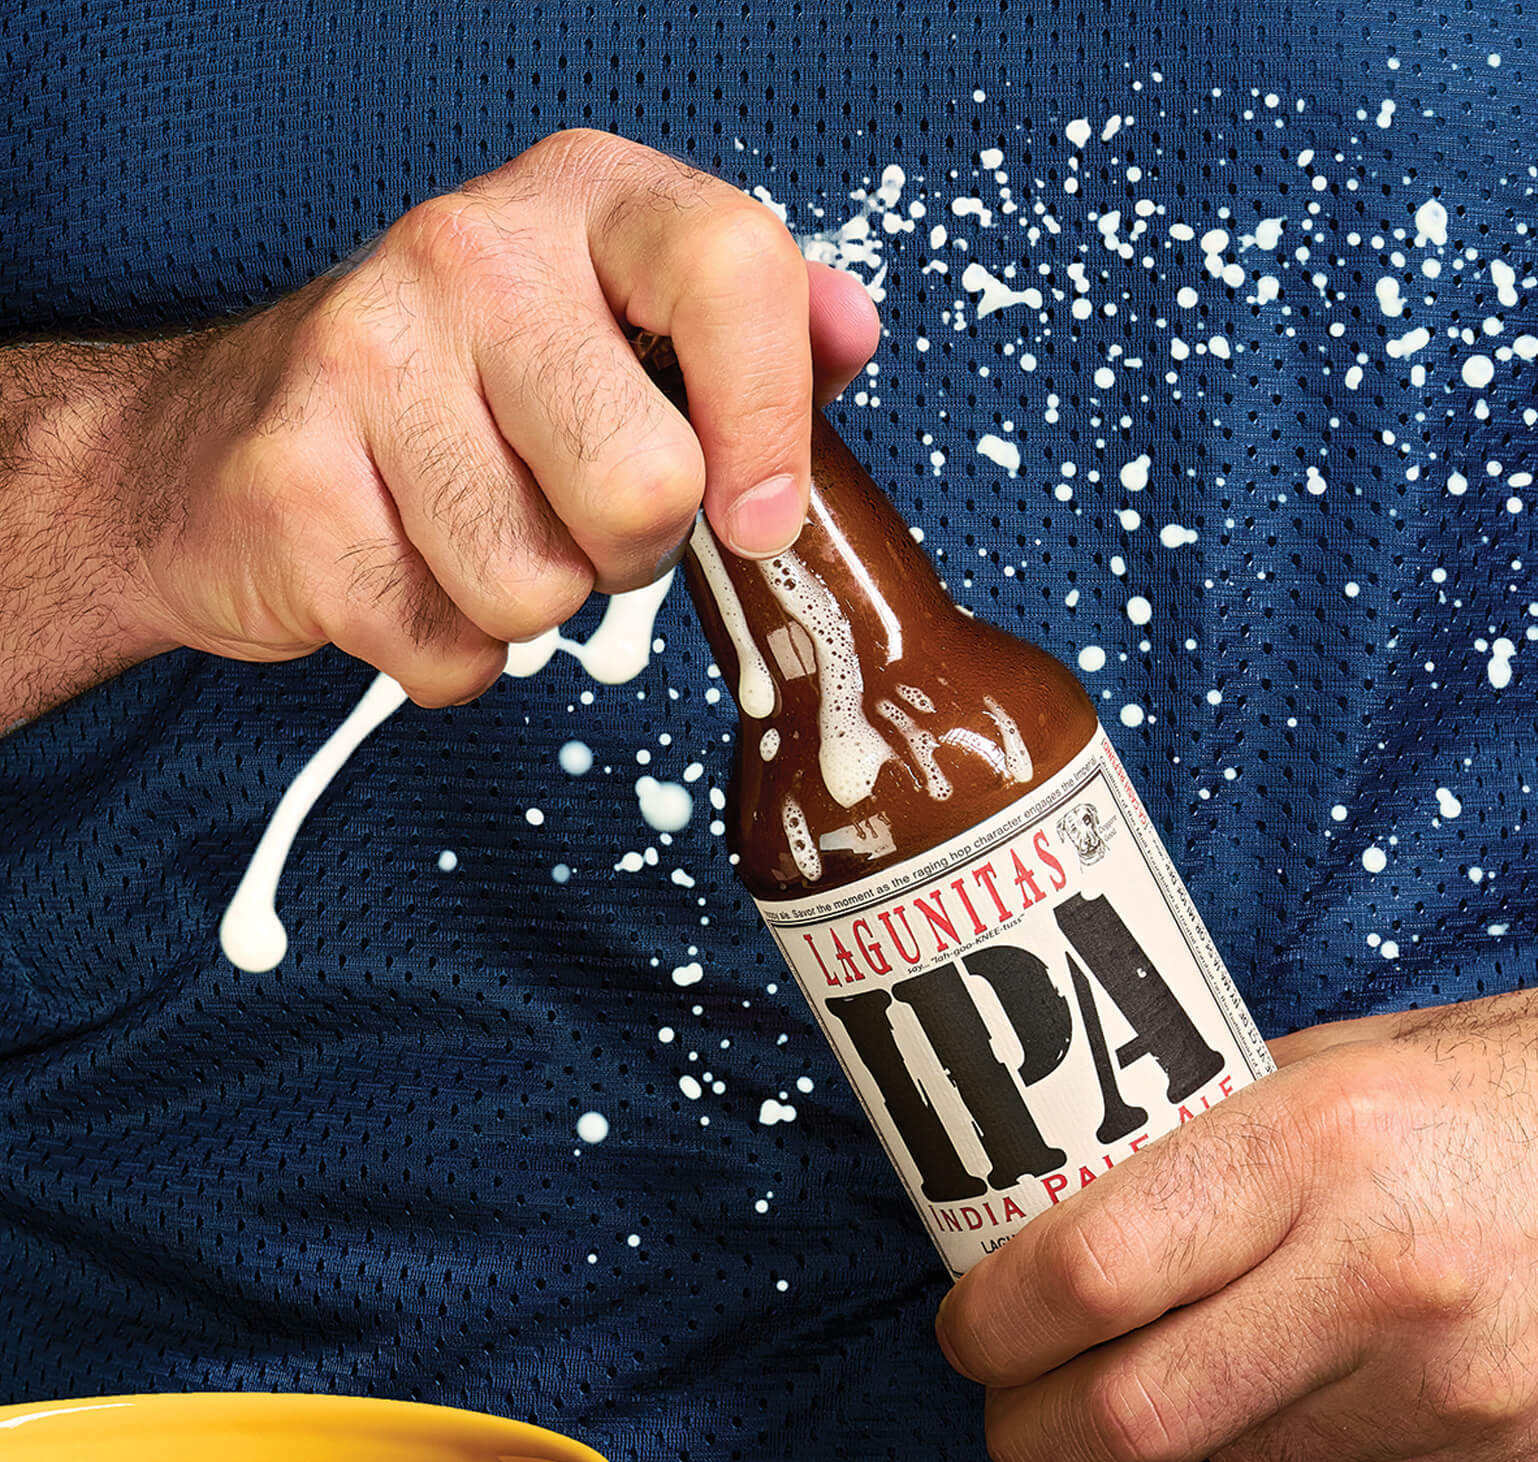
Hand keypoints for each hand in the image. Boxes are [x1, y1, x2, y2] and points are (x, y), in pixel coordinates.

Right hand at [2, 130, 877, 721]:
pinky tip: (404, 572)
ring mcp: (363, 360)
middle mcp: (467, 253)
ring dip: (525, 607)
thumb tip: (850, 329)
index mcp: (580, 201)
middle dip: (629, 549)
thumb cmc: (456, 397)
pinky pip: (447, 652)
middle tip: (571, 514)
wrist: (219, 442)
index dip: (771, 422)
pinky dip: (444, 654)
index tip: (760, 517)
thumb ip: (746, 337)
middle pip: (643, 483)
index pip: (731, 270)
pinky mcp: (293, 485)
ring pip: (539, 592)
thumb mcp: (612, 328)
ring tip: (469, 533)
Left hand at [935, 990, 1537, 1461]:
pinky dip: (1290, 1453)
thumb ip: (1197, 1142)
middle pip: (1131, 1417)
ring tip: (1224, 1345)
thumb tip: (1056, 1208)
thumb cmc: (1492, 1092)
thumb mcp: (1333, 1067)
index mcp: (1317, 1147)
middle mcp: (1380, 1276)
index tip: (966, 1332)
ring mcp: (1448, 1391)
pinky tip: (1332, 1376)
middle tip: (1011, 1419)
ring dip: (1186, 1427)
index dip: (991, 1323)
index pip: (1087, 1274)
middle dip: (1036, 1439)